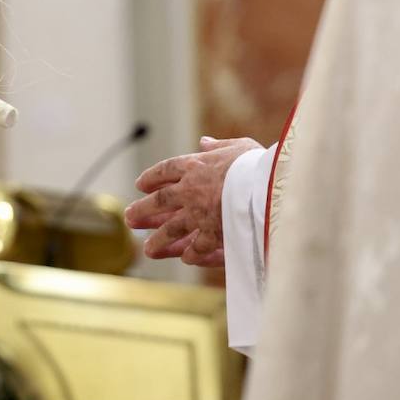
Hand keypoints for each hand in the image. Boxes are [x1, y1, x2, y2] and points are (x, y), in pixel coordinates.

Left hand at [124, 136, 261, 267]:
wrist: (270, 185)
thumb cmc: (258, 163)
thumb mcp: (239, 146)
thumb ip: (219, 146)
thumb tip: (204, 142)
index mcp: (195, 165)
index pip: (166, 170)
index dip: (152, 177)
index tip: (140, 185)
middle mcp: (191, 190)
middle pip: (160, 200)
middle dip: (144, 210)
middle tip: (129, 218)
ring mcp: (200, 213)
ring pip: (172, 228)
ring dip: (159, 239)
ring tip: (147, 249)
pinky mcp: (214, 233)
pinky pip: (199, 246)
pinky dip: (192, 252)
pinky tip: (185, 257)